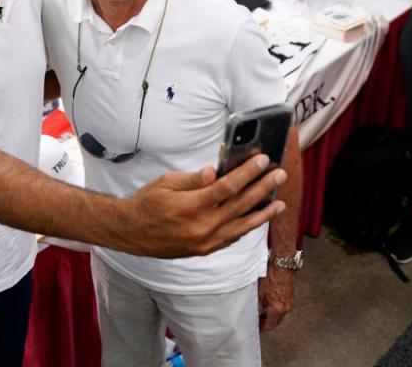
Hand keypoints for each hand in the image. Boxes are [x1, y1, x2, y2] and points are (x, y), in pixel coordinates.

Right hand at [119, 154, 286, 258]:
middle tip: (279, 175)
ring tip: (280, 203)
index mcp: (191, 206)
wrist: (131, 233)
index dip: (248, 173)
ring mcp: (204, 241)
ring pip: (242, 226)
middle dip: (263, 187)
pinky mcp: (204, 250)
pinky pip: (231, 238)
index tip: (263, 161)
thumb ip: (193, 179)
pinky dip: (246, 228)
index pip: (227, 187)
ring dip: (263, 214)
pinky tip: (257, 219)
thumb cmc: (146, 203)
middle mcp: (201, 226)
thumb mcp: (166, 183)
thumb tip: (216, 171)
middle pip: (240, 205)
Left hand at [258, 264, 294, 331]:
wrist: (282, 264)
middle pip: (275, 321)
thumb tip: (255, 312)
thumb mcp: (259, 291)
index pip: (270, 325)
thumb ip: (257, 305)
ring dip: (271, 315)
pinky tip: (268, 303)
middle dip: (266, 322)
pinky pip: (282, 307)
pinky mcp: (290, 296)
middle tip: (258, 321)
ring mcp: (289, 302)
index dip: (262, 328)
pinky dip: (275, 308)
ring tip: (261, 312)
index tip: (257, 328)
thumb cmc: (271, 275)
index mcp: (277, 309)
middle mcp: (285, 308)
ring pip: (279, 314)